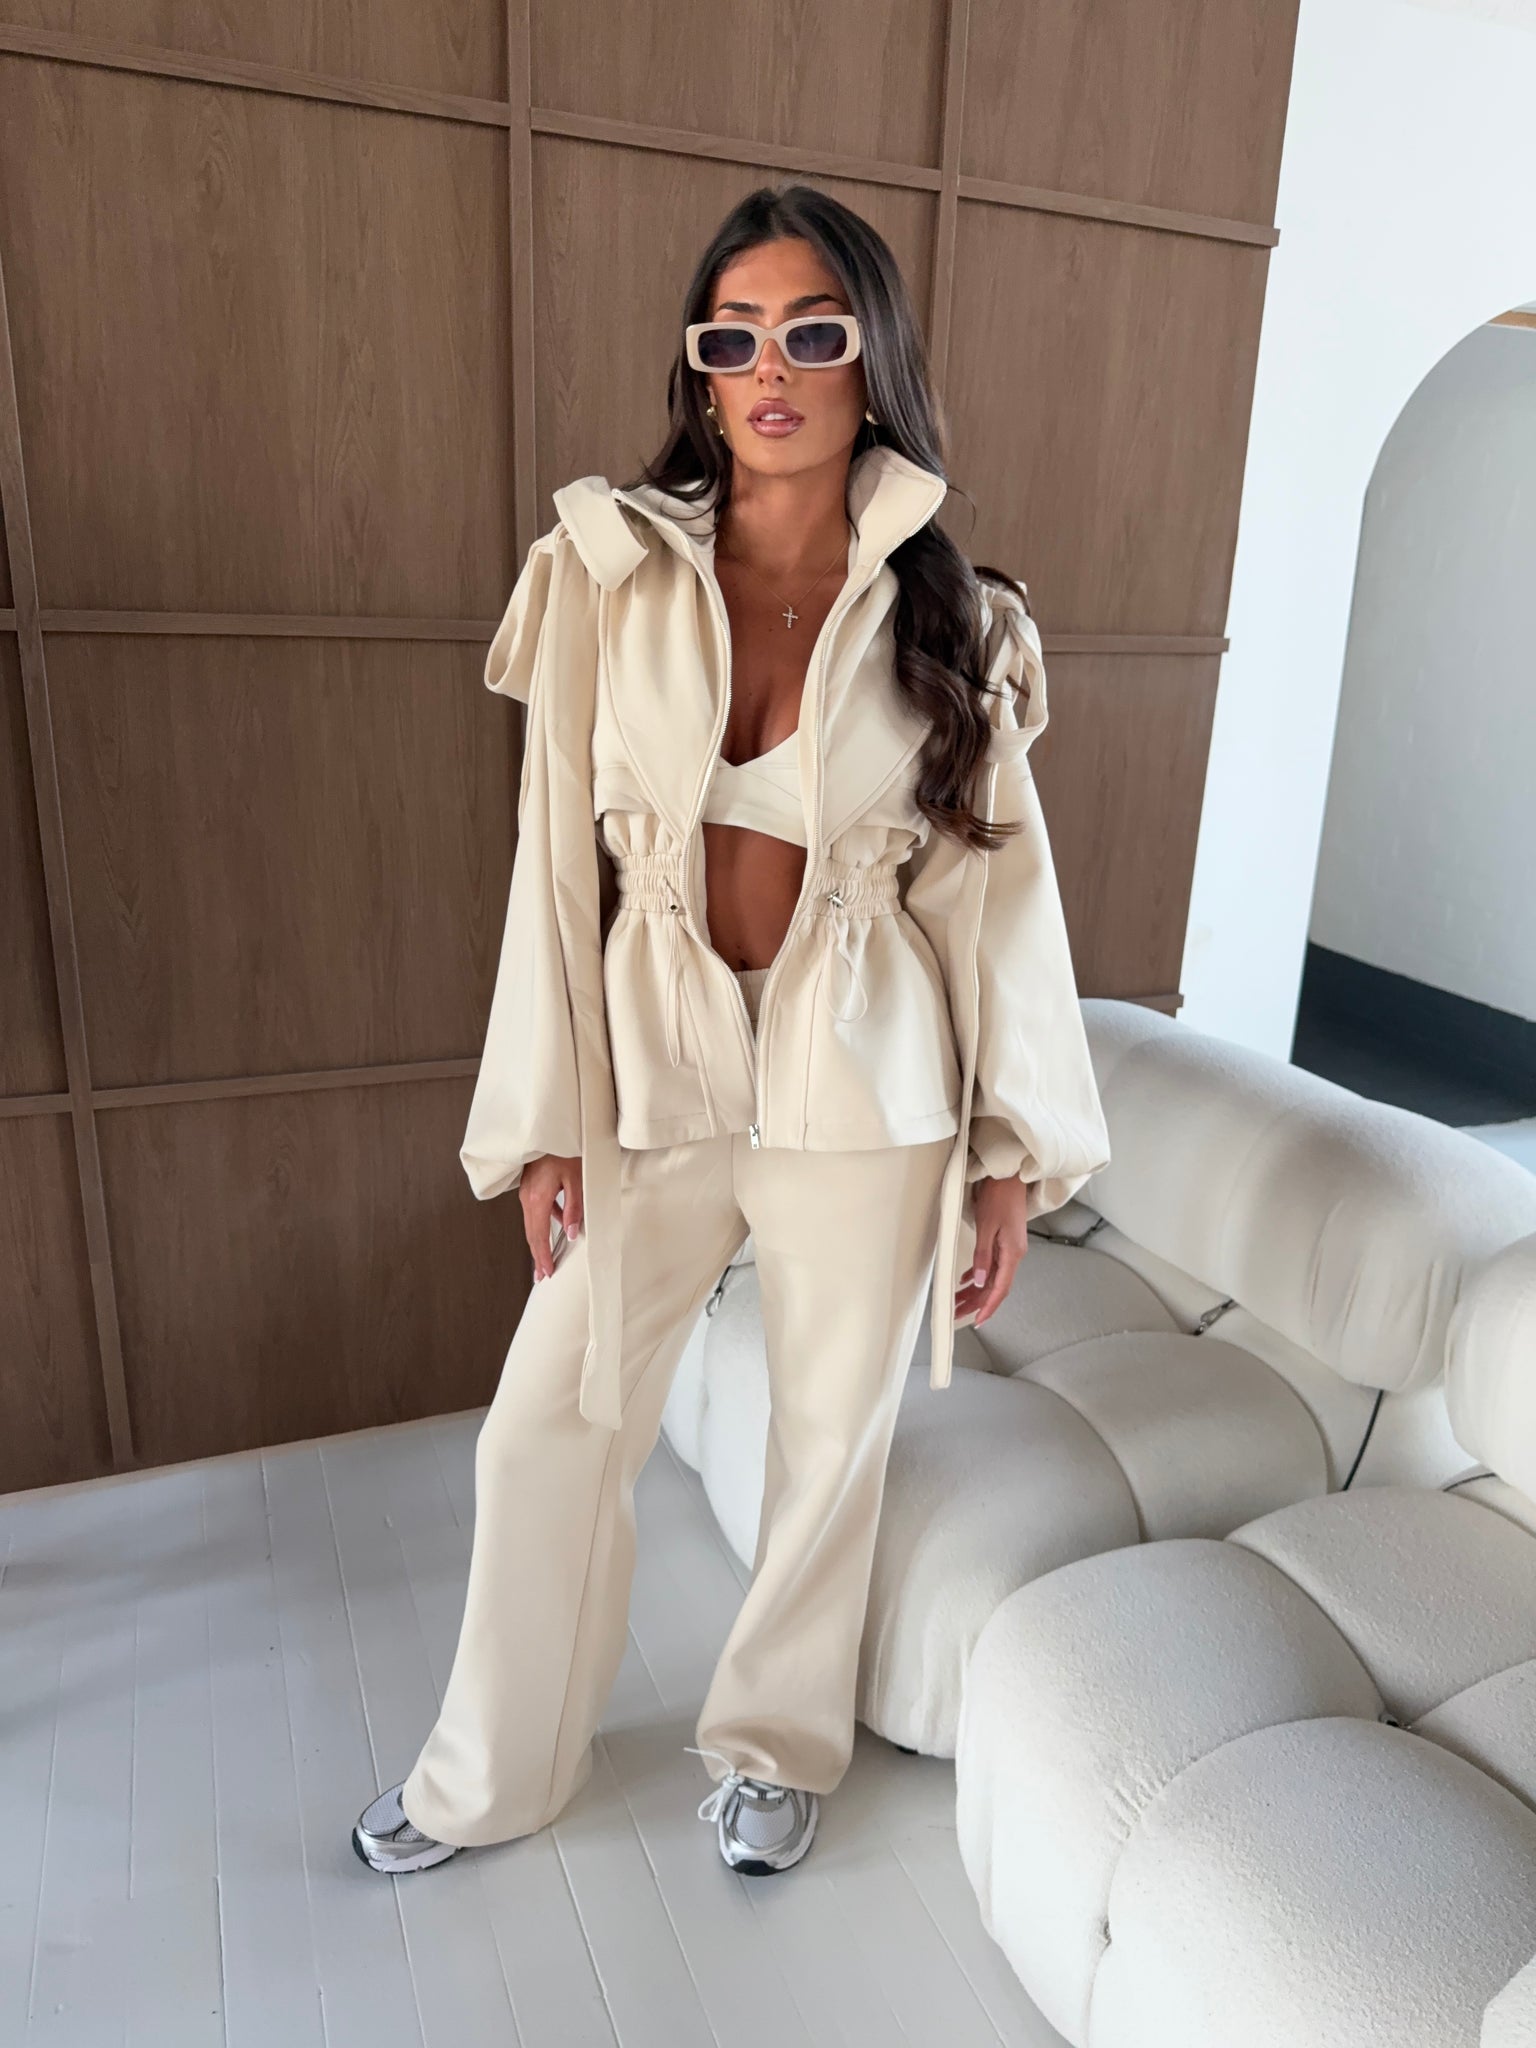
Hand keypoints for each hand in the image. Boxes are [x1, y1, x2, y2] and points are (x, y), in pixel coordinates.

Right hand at [520, 1153, 582, 1282]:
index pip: (539, 1236)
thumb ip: (574, 1208)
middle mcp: (527, 1197)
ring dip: (538, 1242)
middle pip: (531, 1234)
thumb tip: (572, 1233)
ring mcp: (527, 1191)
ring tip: (544, 1258)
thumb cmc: (566, 1149)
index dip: (543, 1256)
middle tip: (541, 1276)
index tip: (546, 1272)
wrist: (553, 1127)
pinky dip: (542, 1224)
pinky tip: (554, 1225)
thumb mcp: (577, 1180)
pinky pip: (534, 1210)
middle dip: (537, 1256)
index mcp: (537, 1199)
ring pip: (531, 1223)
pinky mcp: (530, 1185)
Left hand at [953, 1174, 1030, 1327]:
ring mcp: (1009, 1248)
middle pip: (995, 1286)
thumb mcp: (987, 1226)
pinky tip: (967, 1280)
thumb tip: (980, 1281)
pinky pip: (991, 1265)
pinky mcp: (1004, 1241)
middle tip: (958, 1314)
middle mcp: (1013, 1254)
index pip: (1001, 1289)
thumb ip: (983, 1256)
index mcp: (1012, 1253)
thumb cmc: (1000, 1196)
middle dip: (976, 1302)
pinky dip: (978, 1274)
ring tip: (958, 1300)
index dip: (989, 1307)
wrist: (1009, 1177)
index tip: (978, 1320)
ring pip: (991, 1277)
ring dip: (975, 1290)